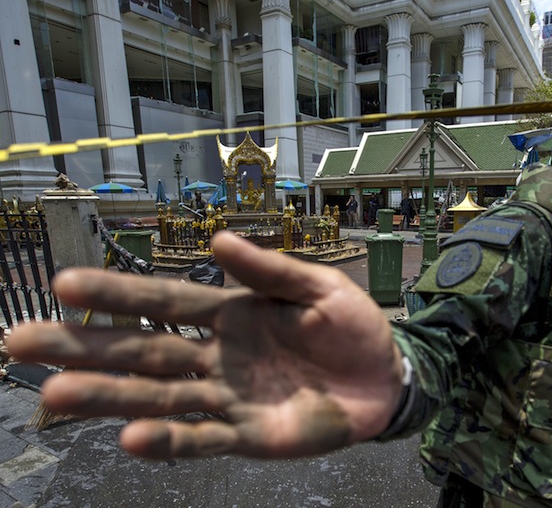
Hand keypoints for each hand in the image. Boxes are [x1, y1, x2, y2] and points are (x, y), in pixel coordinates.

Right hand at [7, 231, 401, 459]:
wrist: (385, 377)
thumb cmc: (350, 326)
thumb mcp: (318, 287)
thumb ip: (270, 270)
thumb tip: (217, 240)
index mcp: (230, 313)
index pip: (164, 302)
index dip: (118, 295)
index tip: (66, 285)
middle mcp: (216, 355)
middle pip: (142, 352)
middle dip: (84, 348)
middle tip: (20, 344)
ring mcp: (228, 397)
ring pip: (160, 397)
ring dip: (109, 398)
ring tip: (55, 396)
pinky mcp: (248, 435)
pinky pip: (203, 439)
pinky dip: (169, 441)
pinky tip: (130, 439)